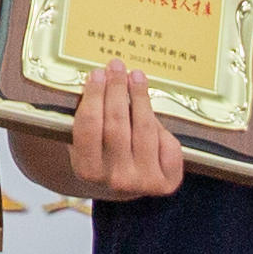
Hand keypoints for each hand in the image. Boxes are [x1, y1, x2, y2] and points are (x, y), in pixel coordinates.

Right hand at [64, 64, 187, 203]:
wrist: (120, 187)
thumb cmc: (101, 155)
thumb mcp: (84, 142)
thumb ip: (88, 117)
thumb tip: (101, 77)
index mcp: (87, 172)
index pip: (89, 126)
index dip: (94, 96)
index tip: (97, 73)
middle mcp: (116, 180)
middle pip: (117, 125)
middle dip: (117, 90)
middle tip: (117, 66)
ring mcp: (144, 182)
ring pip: (144, 130)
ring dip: (140, 97)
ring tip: (136, 76)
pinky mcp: (167, 181)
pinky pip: (167, 143)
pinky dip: (160, 124)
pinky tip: (151, 109)